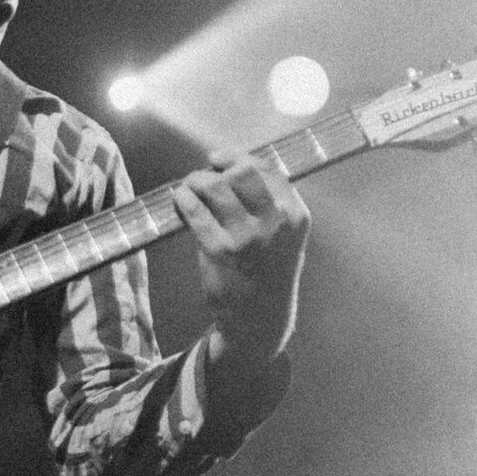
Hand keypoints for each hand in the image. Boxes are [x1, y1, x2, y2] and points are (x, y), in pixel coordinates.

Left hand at [173, 150, 309, 363]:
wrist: (260, 317)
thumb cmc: (268, 269)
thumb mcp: (285, 234)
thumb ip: (269, 201)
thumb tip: (230, 165)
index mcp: (296, 215)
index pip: (269, 169)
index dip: (239, 157)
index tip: (220, 159)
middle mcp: (276, 223)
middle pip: (243, 171)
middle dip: (218, 167)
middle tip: (205, 175)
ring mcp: (247, 237)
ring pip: (216, 186)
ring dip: (196, 181)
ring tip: (189, 188)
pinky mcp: (219, 251)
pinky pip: (195, 211)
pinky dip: (183, 199)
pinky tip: (180, 201)